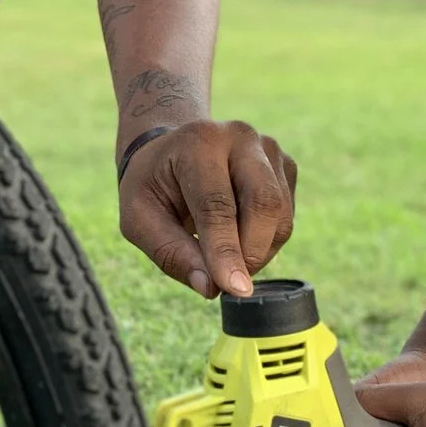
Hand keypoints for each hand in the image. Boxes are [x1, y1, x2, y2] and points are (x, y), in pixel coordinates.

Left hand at [118, 119, 295, 298]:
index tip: (233, 289)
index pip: (217, 204)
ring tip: (224, 259)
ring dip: (258, 253)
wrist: (170, 151)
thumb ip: (170, 252)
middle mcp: (240, 137)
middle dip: (251, 253)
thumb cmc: (152, 186)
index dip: (226, 250)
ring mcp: (268, 149)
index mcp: (198, 142)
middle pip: (263, 203)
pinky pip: (286, 216)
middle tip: (228, 284)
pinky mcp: (285, 166)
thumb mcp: (139, 219)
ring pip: (281, 215)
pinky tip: (237, 236)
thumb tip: (211, 287)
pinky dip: (266, 241)